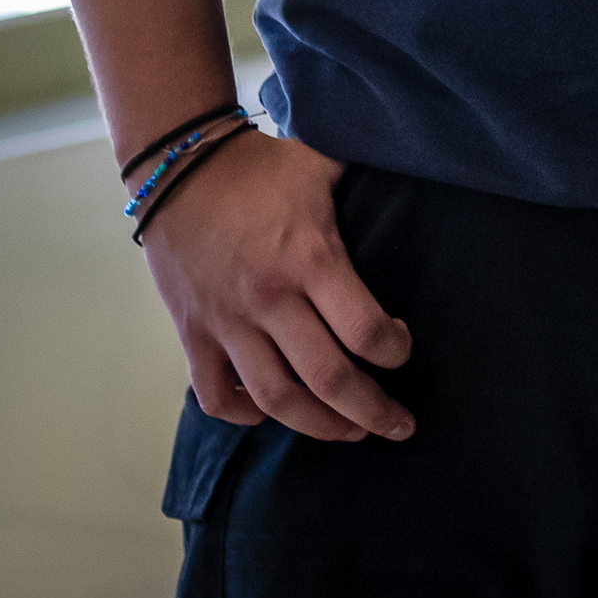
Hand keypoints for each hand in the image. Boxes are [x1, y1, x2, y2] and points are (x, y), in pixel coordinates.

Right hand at [139, 131, 415, 442]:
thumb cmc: (261, 167)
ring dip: (317, 426)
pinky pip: (214, 394)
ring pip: (275, 399)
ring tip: (350, 433)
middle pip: (327, 379)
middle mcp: (269, 299)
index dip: (395, 351)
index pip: (364, 331)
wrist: (177, 167)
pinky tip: (269, 414)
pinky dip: (242, 414)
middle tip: (399, 426)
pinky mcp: (192, 332)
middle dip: (371, 412)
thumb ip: (368, 184)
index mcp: (310, 259)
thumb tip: (420, 174)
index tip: (403, 347)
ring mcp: (226, 321)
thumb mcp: (324, 165)